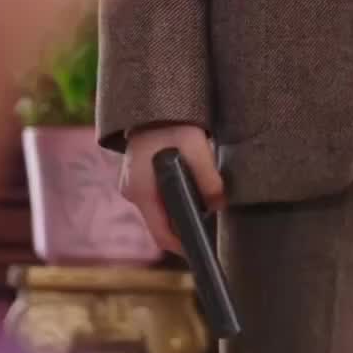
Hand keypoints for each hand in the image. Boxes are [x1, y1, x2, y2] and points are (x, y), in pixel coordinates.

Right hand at [119, 123, 224, 255]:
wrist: (153, 103)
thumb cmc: (172, 123)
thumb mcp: (196, 147)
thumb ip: (209, 178)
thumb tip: (219, 204)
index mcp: (141, 189)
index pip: (160, 234)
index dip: (182, 246)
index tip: (201, 250)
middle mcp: (133, 191)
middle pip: (160, 224)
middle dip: (184, 228)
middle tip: (210, 228)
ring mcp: (133, 184)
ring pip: (159, 210)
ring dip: (179, 212)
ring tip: (205, 208)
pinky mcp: (139, 177)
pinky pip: (157, 197)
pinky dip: (173, 199)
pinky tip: (192, 192)